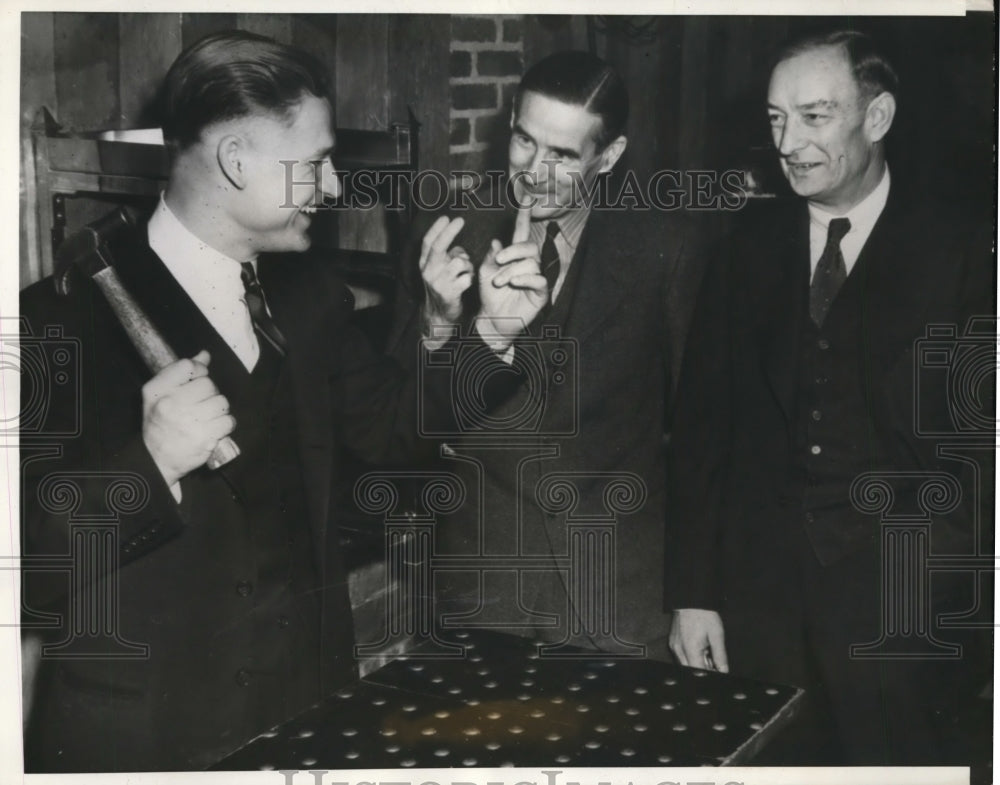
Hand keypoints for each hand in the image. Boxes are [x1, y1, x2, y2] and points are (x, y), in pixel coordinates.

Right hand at [141, 350, 235, 487]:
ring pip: (221, 402)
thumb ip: (180, 373)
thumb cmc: (159, 424)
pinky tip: (214, 428)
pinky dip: (225, 425)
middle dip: (210, 394)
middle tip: (202, 404)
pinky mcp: (205, 438)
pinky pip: (228, 421)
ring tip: (207, 417)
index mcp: (158, 391)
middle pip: (208, 384)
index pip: (188, 366)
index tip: (197, 380)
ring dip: (219, 410)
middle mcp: (172, 404)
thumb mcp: (158, 395)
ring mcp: (189, 422)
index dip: (199, 371)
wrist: (156, 460)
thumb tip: (204, 355)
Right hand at [419, 216, 472, 330]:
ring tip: (466, 272)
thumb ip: (446, 257)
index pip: (428, 243)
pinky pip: (466, 277)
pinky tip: (467, 283)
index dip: (436, 229)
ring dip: (467, 265)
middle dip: (449, 232)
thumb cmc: (443, 287)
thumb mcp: (438, 270)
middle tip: (459, 220)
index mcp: (424, 264)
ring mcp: (438, 283)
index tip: (446, 217)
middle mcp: (428, 272)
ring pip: (459, 262)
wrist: (439, 315)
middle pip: (438, 247)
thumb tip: (459, 247)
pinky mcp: (449, 293)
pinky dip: (470, 278)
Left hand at [476, 203, 547, 347]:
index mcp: (514, 256)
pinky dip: (524, 279)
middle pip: (529, 246)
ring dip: (511, 271)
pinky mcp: (540, 292)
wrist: (492, 318)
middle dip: (513, 251)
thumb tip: (497, 243)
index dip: (524, 218)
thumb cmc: (489, 295)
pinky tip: (514, 283)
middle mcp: (528, 264)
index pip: (521, 233)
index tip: (526, 201)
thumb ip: (491, 257)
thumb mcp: (485, 272)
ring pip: (530, 264)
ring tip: (498, 283)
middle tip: (498, 261)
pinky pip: (538, 280)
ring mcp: (535, 277)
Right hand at [669, 608, 728, 671]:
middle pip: (690, 670)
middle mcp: (679, 650)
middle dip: (702, 669)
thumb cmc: (704, 615)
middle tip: (714, 664)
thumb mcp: (717, 635)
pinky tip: (700, 649)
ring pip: (685, 664)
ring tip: (707, 653)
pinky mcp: (673, 642)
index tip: (718, 672)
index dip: (710, 674)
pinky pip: (681, 656)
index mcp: (690, 649)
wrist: (691, 600)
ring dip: (696, 663)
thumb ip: (720, 656)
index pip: (699, 672)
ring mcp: (674, 646)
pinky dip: (691, 657)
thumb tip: (723, 670)